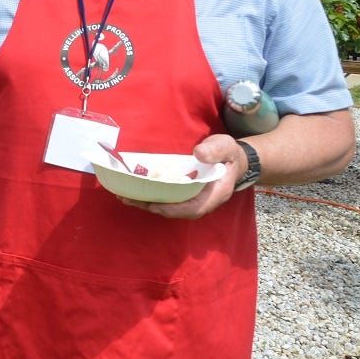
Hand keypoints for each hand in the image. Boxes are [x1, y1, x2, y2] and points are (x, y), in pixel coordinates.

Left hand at [119, 134, 242, 218]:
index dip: (174, 210)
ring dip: (149, 204)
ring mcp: (194, 199)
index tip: (154, 206)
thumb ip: (215, 150)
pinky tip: (136, 191)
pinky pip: (169, 200)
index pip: (195, 208)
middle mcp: (204, 201)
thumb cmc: (229, 153)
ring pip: (171, 207)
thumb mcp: (225, 147)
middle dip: (153, 207)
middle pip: (178, 211)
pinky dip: (153, 197)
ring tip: (126, 197)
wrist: (233, 158)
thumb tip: (198, 154)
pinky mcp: (186, 194)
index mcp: (216, 193)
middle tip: (130, 199)